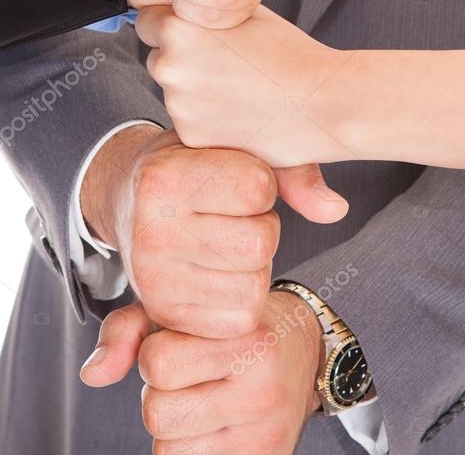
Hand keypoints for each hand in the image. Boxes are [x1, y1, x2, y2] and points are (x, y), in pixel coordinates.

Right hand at [79, 125, 281, 338]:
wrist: (130, 200)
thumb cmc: (193, 165)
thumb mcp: (229, 145)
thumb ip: (288, 169)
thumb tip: (335, 210)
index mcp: (163, 178)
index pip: (256, 188)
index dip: (261, 183)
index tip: (235, 178)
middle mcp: (152, 232)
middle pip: (259, 242)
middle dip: (261, 226)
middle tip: (232, 214)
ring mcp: (155, 279)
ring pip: (255, 284)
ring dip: (254, 264)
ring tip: (224, 239)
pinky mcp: (167, 314)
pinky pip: (241, 318)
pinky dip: (243, 297)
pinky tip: (220, 271)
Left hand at [82, 293, 320, 454]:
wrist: (302, 347)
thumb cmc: (232, 325)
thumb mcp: (185, 308)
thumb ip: (129, 329)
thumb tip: (93, 375)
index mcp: (245, 339)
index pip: (158, 362)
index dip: (154, 353)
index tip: (175, 344)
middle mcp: (260, 389)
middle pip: (158, 413)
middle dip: (160, 394)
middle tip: (187, 376)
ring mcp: (263, 433)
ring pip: (168, 449)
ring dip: (172, 426)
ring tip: (200, 397)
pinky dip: (189, 448)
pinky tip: (210, 422)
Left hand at [136, 4, 356, 166]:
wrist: (322, 103)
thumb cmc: (289, 52)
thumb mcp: (244, 12)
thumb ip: (205, 8)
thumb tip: (186, 1)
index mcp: (179, 28)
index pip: (149, 21)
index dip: (174, 24)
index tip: (199, 33)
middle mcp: (169, 66)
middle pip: (159, 57)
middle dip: (183, 59)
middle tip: (226, 62)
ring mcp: (177, 105)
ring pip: (175, 91)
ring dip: (195, 90)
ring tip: (240, 88)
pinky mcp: (190, 136)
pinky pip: (189, 121)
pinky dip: (207, 118)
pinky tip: (241, 110)